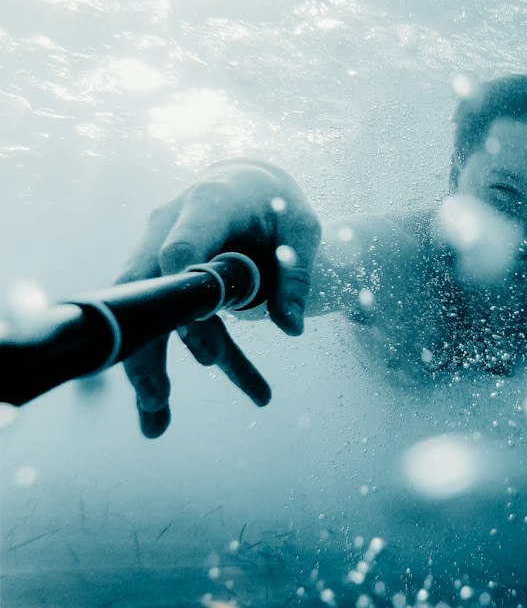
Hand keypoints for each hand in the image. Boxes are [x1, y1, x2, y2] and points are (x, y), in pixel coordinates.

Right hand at [116, 160, 321, 436]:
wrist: (244, 185)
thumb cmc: (275, 204)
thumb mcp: (301, 229)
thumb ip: (297, 273)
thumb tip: (291, 328)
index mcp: (209, 203)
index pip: (184, 245)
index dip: (183, 287)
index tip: (193, 333)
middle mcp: (170, 226)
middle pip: (147, 289)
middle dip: (148, 345)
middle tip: (156, 395)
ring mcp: (158, 253)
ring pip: (144, 315)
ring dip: (148, 369)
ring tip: (155, 423)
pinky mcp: (163, 283)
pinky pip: (165, 327)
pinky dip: (172, 368)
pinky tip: (171, 417)